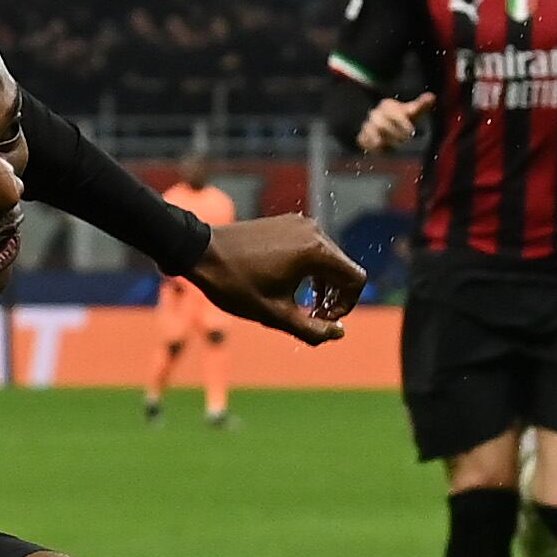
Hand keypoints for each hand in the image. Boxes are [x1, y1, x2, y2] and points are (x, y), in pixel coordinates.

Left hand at [186, 214, 365, 346]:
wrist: (200, 252)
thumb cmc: (235, 284)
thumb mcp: (275, 315)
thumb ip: (312, 329)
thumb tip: (339, 333)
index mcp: (316, 251)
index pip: (356, 280)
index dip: (347, 306)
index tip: (323, 320)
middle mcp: (313, 231)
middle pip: (344, 269)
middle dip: (335, 297)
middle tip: (313, 318)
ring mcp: (300, 224)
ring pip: (329, 259)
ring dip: (324, 284)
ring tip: (303, 305)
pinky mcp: (286, 223)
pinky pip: (312, 248)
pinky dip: (311, 269)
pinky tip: (290, 285)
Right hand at [355, 96, 428, 154]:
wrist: (384, 126)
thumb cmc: (402, 119)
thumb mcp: (412, 112)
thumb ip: (421, 105)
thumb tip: (432, 97)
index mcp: (387, 106)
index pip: (392, 112)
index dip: (402, 122)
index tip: (412, 131)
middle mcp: (375, 114)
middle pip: (381, 123)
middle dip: (394, 133)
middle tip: (405, 140)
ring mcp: (367, 125)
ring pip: (371, 132)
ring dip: (385, 140)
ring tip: (396, 145)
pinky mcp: (362, 136)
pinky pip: (364, 141)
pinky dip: (373, 146)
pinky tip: (384, 149)